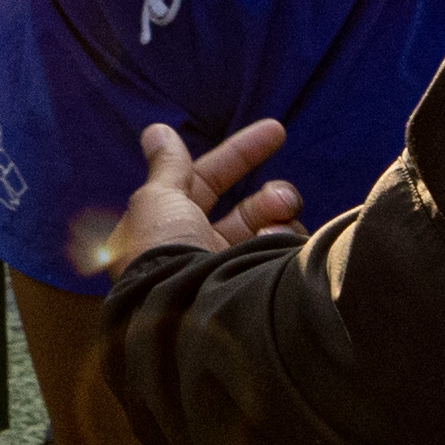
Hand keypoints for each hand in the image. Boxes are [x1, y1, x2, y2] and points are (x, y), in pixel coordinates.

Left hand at [85, 113, 298, 275]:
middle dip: (273, 195)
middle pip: (248, 211)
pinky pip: (284, 257)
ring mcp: (231, 276)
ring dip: (279, 216)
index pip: (206, 183)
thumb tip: (157, 131)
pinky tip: (273, 246)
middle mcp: (202, 255)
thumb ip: (166, 167)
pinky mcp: (259, 291)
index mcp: (171, 231)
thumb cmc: (163, 254)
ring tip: (279, 220)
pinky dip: (282, 244)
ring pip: (273, 233)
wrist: (185, 313)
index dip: (237, 156)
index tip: (275, 132)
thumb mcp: (157, 201)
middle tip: (287, 195)